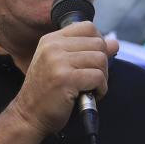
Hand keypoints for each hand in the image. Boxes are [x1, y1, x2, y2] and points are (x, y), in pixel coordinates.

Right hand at [6, 22, 119, 137]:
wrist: (29, 116)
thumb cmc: (47, 93)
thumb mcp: (63, 65)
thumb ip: (87, 51)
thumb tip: (114, 42)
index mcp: (51, 40)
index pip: (88, 27)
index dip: (98, 44)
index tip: (92, 61)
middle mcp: (53, 46)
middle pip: (98, 43)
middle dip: (102, 64)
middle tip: (91, 80)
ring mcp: (58, 61)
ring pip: (101, 60)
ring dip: (102, 78)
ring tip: (89, 88)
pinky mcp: (65, 78)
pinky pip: (98, 77)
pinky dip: (101, 90)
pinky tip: (89, 95)